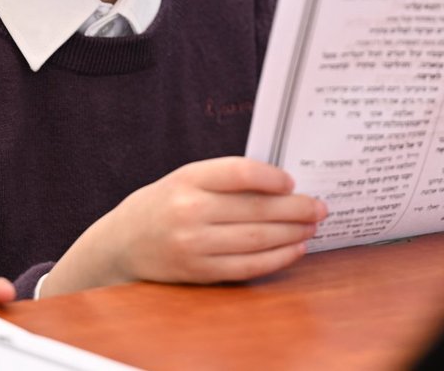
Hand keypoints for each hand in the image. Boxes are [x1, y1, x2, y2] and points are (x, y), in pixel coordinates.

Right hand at [44, 157, 326, 295]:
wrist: (122, 243)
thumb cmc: (164, 204)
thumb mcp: (186, 178)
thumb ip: (226, 178)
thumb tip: (282, 184)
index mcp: (188, 179)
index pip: (238, 173)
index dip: (271, 177)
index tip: (292, 181)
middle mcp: (189, 211)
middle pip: (255, 209)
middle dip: (296, 209)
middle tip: (320, 206)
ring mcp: (194, 244)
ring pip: (256, 239)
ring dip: (292, 233)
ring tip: (313, 226)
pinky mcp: (199, 272)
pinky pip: (248, 266)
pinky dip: (277, 258)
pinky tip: (295, 248)